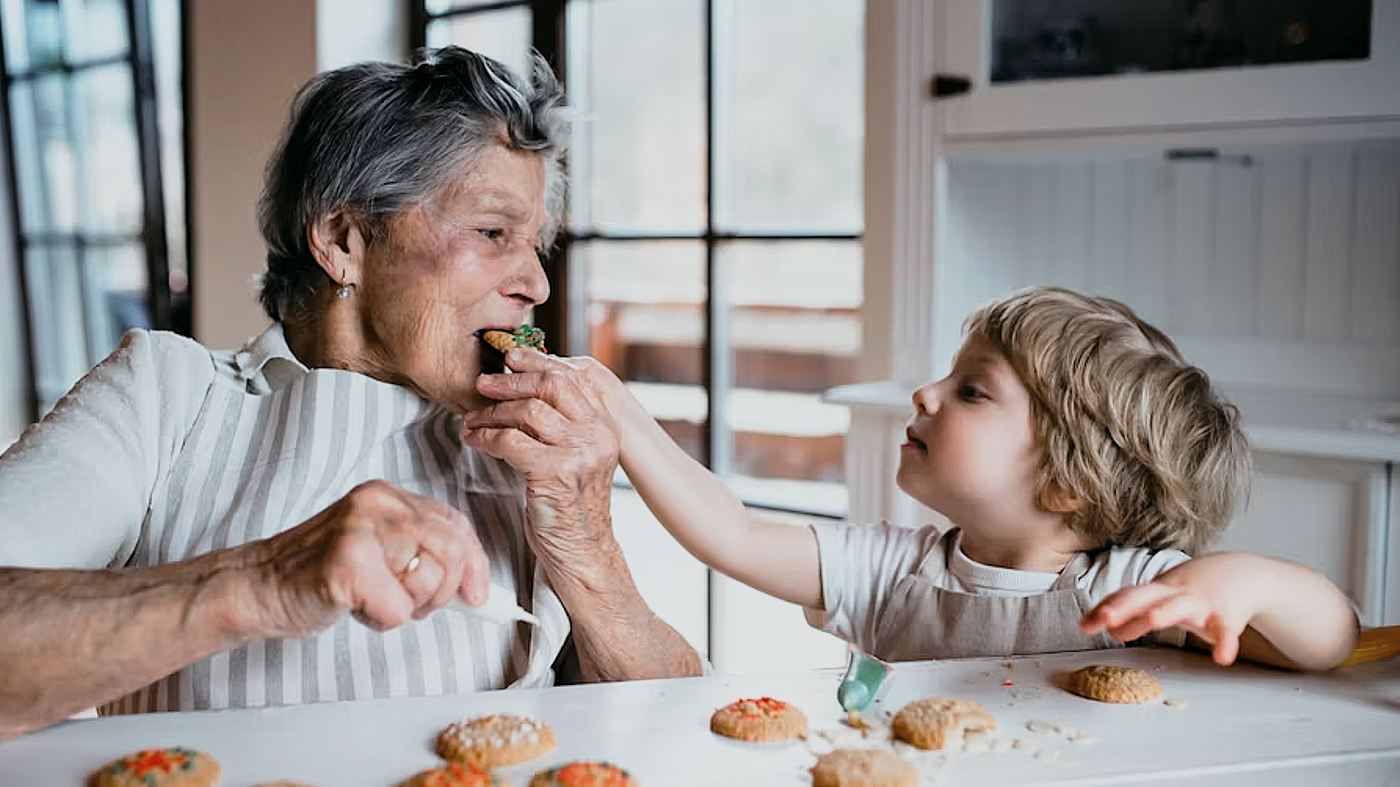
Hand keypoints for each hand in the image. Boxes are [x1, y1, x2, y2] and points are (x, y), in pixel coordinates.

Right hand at [244, 480, 490, 637]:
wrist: (256, 586)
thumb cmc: (318, 573)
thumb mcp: (377, 547)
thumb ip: (421, 550)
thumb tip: (474, 581)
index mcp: (387, 496)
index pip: (455, 525)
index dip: (475, 563)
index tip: (478, 594)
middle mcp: (377, 505)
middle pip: (452, 551)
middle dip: (443, 591)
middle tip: (412, 604)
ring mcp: (360, 531)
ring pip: (429, 582)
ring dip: (405, 607)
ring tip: (370, 599)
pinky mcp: (347, 565)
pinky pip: (397, 610)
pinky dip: (379, 621)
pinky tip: (353, 608)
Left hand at [461, 349, 623, 576]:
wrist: (582, 552)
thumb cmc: (571, 505)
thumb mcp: (577, 457)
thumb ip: (563, 424)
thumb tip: (528, 388)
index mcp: (606, 426)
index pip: (571, 378)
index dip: (537, 362)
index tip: (510, 357)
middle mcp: (598, 434)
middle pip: (551, 385)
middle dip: (511, 381)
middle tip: (482, 383)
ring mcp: (579, 453)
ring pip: (528, 411)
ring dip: (492, 413)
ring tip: (472, 420)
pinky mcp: (555, 473)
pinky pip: (510, 441)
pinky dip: (485, 438)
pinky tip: (474, 441)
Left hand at [1079, 558, 1253, 665]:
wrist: (1239, 573)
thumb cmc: (1190, 590)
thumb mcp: (1158, 599)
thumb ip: (1129, 614)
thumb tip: (1099, 627)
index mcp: (1154, 591)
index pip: (1125, 597)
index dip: (1105, 609)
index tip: (1085, 626)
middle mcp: (1173, 593)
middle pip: (1145, 596)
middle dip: (1125, 606)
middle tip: (1107, 617)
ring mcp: (1200, 602)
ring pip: (1181, 605)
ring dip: (1166, 610)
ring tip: (1153, 619)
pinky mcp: (1227, 616)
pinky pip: (1226, 630)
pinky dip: (1225, 642)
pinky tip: (1222, 657)